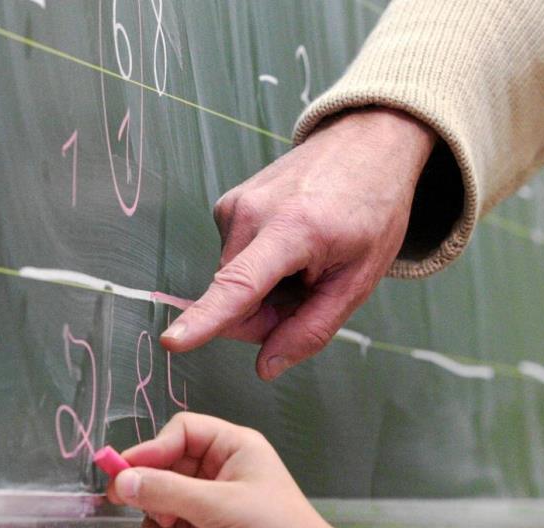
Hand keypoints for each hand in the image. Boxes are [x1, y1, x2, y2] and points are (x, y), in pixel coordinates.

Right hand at [107, 411, 342, 527]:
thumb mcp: (218, 507)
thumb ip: (167, 491)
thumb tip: (123, 479)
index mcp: (234, 446)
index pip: (181, 431)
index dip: (151, 449)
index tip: (124, 472)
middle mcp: (224, 465)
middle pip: (169, 461)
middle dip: (151, 484)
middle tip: (127, 502)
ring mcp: (215, 496)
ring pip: (166, 491)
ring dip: (156, 510)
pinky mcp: (209, 524)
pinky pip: (174, 516)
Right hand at [160, 108, 435, 379]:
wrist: (366, 143)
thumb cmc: (371, 211)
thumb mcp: (358, 280)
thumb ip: (312, 329)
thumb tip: (265, 367)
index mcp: (293, 229)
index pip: (239, 284)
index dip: (205, 320)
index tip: (171, 341)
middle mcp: (251, 212)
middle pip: (235, 299)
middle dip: (266, 315)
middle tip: (310, 292)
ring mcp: (234, 204)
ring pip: (233, 282)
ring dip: (266, 290)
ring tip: (306, 261)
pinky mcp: (228, 204)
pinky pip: (235, 259)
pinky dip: (261, 267)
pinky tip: (292, 245)